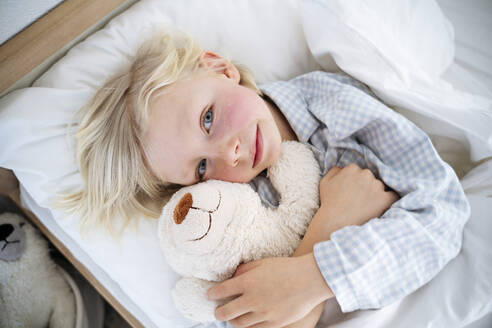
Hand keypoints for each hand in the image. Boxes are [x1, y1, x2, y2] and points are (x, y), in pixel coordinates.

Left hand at [207, 253, 331, 327]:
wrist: (310, 279)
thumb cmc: (287, 268)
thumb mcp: (262, 263)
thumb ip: (245, 270)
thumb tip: (233, 277)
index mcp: (247, 282)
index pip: (220, 291)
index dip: (212, 293)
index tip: (209, 295)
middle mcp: (252, 300)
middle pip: (225, 312)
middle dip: (218, 312)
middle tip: (217, 310)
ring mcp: (263, 313)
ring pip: (239, 323)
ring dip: (232, 320)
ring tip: (231, 317)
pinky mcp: (274, 323)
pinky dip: (248, 326)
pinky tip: (247, 321)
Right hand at [319, 164, 398, 232]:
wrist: (335, 223)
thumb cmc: (329, 203)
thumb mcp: (325, 182)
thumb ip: (335, 170)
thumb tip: (342, 167)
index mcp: (352, 168)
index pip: (358, 171)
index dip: (354, 181)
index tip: (351, 190)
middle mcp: (366, 174)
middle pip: (369, 177)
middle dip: (365, 186)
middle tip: (358, 199)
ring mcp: (377, 187)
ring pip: (380, 186)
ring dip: (375, 193)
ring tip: (365, 206)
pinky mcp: (385, 199)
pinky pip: (393, 196)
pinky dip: (389, 199)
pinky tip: (383, 205)